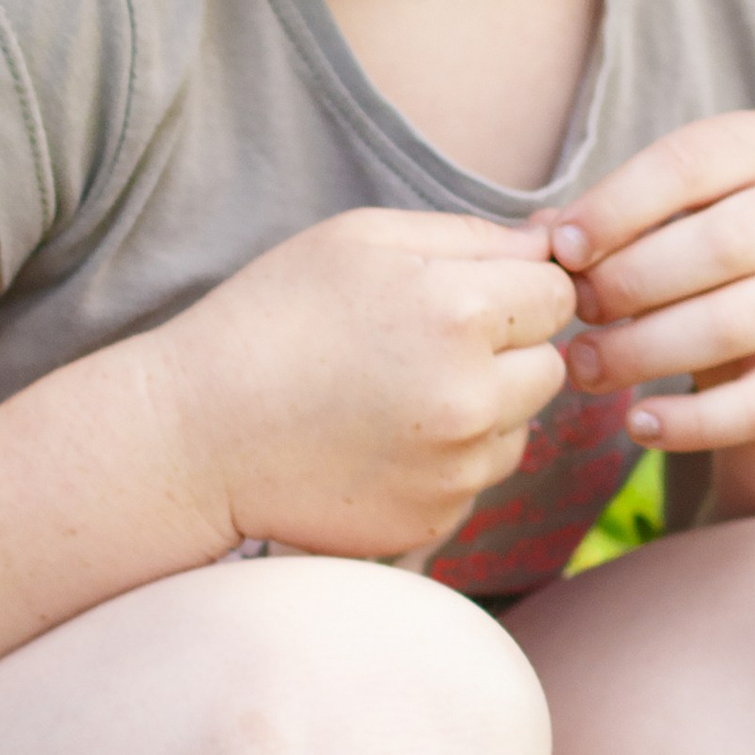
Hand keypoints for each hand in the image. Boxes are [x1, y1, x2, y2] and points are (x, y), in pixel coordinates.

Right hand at [151, 207, 577, 560]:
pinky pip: (479, 478)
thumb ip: (471, 236)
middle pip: (552, 365)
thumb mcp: (360, 240)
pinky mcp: (437, 519)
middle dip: (507, 351)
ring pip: (521, 426)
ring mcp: (456, 468)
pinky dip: (448, 460)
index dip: (518, 288)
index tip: (468, 294)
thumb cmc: (272, 318)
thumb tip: (553, 246)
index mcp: (459, 311)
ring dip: (482, 408)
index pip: (557, 293)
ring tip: (395, 396)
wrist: (197, 437)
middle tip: (425, 345)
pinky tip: (380, 442)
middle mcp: (471, 397)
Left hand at [550, 112, 754, 453]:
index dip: (615, 207)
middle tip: (574, 311)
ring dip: (643, 352)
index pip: (686, 163)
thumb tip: (536, 241)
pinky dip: (692, 423)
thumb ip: (605, 219)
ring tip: (586, 367)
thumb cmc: (711, 256)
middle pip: (717, 246)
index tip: (561, 251)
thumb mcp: (669, 215)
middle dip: (627, 283)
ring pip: (732, 325)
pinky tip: (640, 423)